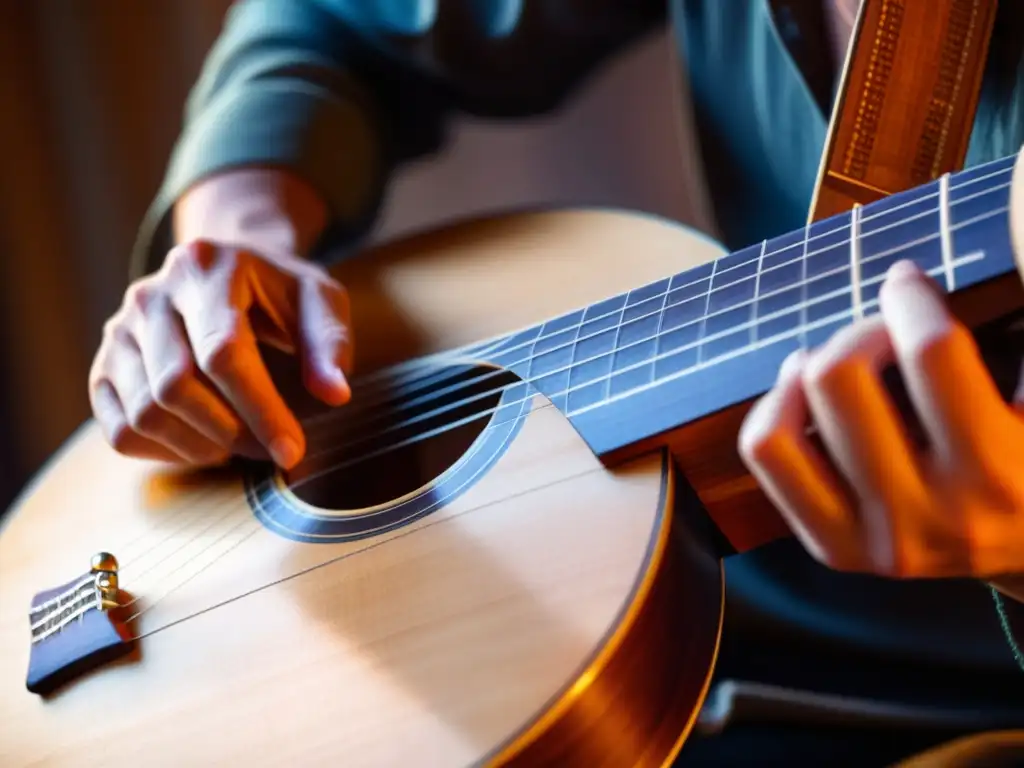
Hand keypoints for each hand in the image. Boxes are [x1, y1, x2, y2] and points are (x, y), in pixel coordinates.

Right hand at [89, 240, 352, 468]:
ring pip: (145, 413)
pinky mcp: (105, 365)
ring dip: (200, 447)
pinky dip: (165, 452)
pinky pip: (119, 429)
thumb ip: (330, 342)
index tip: (293, 450)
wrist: (224, 272)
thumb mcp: (318, 299)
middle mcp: (150, 295)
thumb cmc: (278, 292)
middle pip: (176, 387)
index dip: (260, 410)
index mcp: (205, 269)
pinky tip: (205, 444)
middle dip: (233, 433)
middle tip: (272, 451)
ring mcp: (120, 330)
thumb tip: (335, 393)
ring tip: (242, 444)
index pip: (223, 352)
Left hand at [739, 145, 1023, 584]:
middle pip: (838, 375)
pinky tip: (805, 392)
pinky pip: (766, 452)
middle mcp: (932, 518)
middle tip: (884, 332)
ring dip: (812, 367)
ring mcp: (875, 543)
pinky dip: (776, 406)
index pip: (932, 349)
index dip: (909, 295)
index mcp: (1000, 471)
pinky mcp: (835, 549)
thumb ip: (1009, 340)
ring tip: (839, 360)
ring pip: (787, 417)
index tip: (908, 281)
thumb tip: (911, 277)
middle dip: (860, 331)